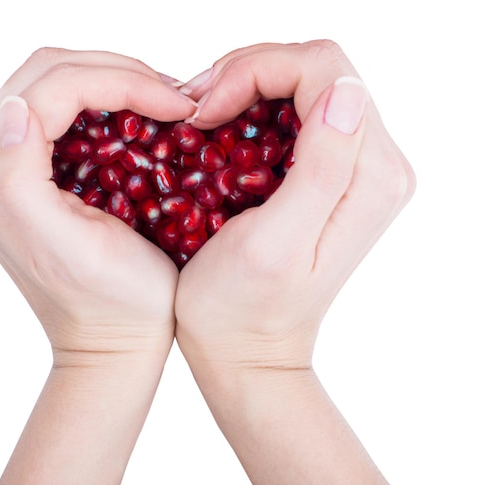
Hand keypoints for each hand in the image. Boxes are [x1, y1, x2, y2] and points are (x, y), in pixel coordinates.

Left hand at [0, 48, 195, 482]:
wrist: (112, 339)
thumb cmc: (113, 303)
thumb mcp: (72, 246)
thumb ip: (17, 179)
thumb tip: (16, 108)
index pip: (52, 87)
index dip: (122, 82)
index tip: (177, 104)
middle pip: (48, 73)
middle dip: (120, 74)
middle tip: (174, 99)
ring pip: (55, 82)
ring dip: (114, 82)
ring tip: (162, 104)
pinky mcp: (22, 166)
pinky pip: (60, 106)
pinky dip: (103, 101)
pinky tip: (137, 117)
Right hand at [174, 41, 414, 483]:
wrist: (246, 349)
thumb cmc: (243, 309)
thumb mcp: (276, 244)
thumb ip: (322, 168)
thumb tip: (344, 90)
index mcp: (369, 176)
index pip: (322, 70)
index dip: (254, 72)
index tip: (205, 111)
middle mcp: (375, 164)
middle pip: (315, 69)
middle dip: (247, 74)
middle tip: (197, 112)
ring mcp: (355, 167)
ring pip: (302, 83)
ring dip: (244, 89)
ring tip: (201, 122)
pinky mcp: (330, 173)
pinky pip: (294, 111)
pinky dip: (250, 109)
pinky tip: (219, 135)